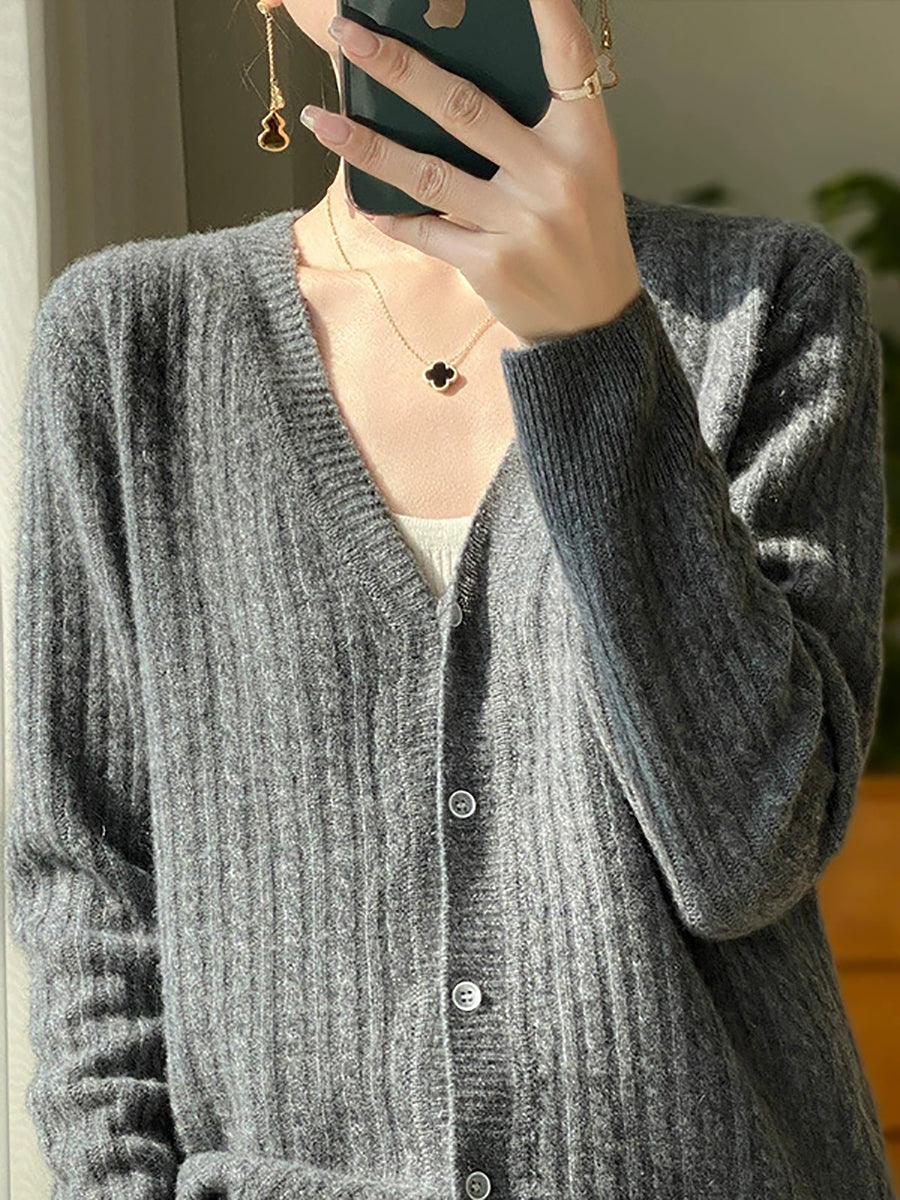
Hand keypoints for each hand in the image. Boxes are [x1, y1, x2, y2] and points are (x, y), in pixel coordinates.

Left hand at [301, 0, 642, 346]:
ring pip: (428, 173)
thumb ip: (538, 130)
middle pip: (463, 109)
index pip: (567, 60)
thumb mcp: (584, 174)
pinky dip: (388, 213)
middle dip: (398, 69)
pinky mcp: (490, 266)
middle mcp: (553, 177)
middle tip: (348, 39)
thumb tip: (453, 91)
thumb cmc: (583, 238)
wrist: (592, 326)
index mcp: (585, 142)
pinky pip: (425, 230)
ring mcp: (519, 224)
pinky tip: (357, 196)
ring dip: (367, 144)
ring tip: (321, 120)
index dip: (545, 11)